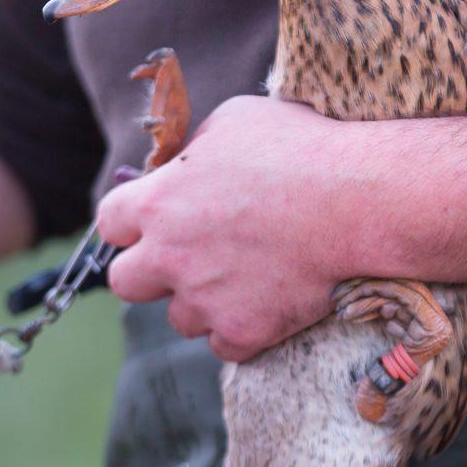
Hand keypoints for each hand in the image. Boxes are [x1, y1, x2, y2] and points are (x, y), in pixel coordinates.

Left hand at [99, 96, 377, 361]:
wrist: (359, 201)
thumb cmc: (300, 148)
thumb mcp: (234, 121)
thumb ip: (193, 149)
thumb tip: (182, 164)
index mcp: (157, 202)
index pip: (108, 223)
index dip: (131, 223)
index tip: (155, 221)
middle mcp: (169, 256)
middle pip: (124, 282)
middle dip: (150, 271)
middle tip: (187, 257)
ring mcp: (204, 299)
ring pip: (179, 317)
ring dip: (201, 301)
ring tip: (245, 274)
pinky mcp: (244, 331)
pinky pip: (223, 345)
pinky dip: (241, 329)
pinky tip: (267, 301)